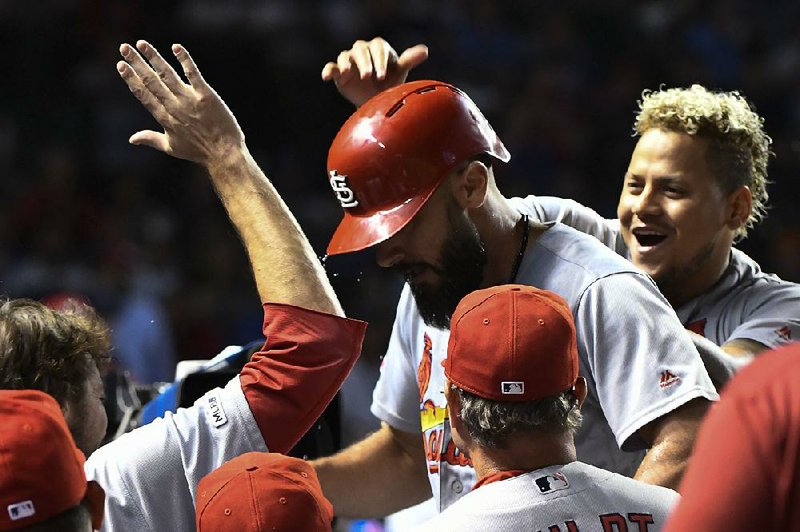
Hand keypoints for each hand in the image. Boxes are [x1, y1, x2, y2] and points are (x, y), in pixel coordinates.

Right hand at [116, 40, 243, 166]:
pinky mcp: (206, 95)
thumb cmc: (198, 152)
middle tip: (124, 47)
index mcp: (164, 118)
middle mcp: (174, 107)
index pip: (143, 94)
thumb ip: (150, 139)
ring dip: (154, 57)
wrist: (224, 154)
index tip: (121, 65)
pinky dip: (185, 60)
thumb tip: (131, 139)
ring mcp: (189, 100)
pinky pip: (193, 74)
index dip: (131, 79)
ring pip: (167, 74)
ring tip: (142, 43)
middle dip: (137, 63)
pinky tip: (176, 47)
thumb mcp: (171, 147)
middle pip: (151, 81)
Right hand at [321, 37, 428, 106]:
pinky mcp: (338, 72)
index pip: (378, 47)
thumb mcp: (398, 73)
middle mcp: (363, 51)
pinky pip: (331, 67)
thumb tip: (425, 50)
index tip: (383, 76)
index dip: (380, 60)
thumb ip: (409, 61)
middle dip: (365, 62)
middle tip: (369, 77)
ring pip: (345, 56)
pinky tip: (326, 77)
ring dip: (347, 64)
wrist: (375, 101)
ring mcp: (349, 61)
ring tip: (348, 74)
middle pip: (361, 49)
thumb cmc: (389, 84)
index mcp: (378, 48)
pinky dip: (328, 70)